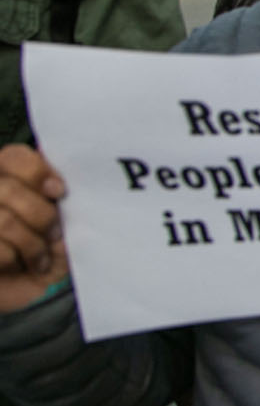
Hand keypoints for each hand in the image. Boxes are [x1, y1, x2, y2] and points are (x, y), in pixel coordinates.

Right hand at [0, 144, 67, 311]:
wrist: (22, 294)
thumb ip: (59, 203)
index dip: (37, 172)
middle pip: (8, 189)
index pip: (15, 157)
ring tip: (40, 258)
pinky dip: (10, 259)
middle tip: (55, 234)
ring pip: (3, 220)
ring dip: (30, 243)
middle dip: (40, 215)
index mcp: (6, 176)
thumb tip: (62, 189)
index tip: (59, 192)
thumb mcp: (59, 226)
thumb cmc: (44, 254)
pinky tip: (15, 266)